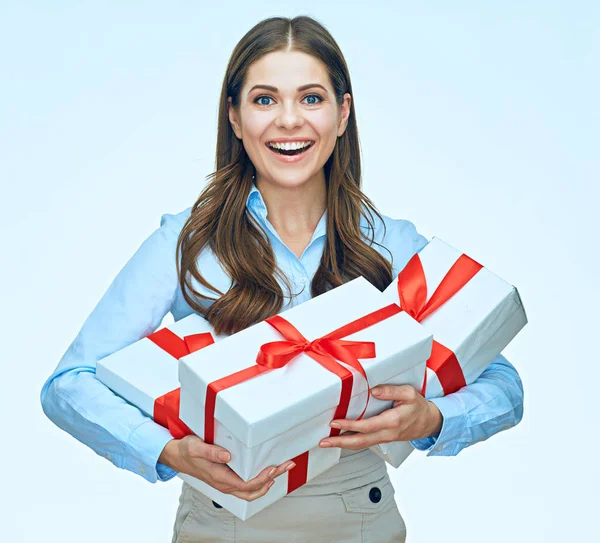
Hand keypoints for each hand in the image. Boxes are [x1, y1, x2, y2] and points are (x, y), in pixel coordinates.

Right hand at [159, 435, 295, 501]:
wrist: (176, 455)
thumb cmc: (186, 451)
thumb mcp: (196, 447)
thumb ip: (211, 452)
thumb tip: (228, 455)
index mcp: (219, 478)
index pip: (246, 485)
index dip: (261, 479)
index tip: (273, 468)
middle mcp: (224, 484)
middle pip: (253, 490)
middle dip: (271, 479)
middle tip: (286, 466)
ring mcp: (226, 483)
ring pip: (250, 491)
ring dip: (268, 481)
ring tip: (281, 468)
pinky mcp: (226, 478)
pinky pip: (246, 486)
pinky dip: (259, 481)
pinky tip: (266, 472)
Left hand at [319, 384, 442, 449]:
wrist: (429, 422)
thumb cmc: (418, 407)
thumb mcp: (409, 393)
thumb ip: (391, 391)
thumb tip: (374, 391)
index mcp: (392, 422)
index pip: (366, 426)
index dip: (349, 425)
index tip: (335, 422)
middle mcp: (387, 433)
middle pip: (360, 442)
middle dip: (340, 442)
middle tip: (324, 442)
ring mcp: (385, 438)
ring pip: (362, 445)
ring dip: (343, 445)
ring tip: (328, 442)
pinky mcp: (383, 439)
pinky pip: (365, 442)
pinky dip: (352, 442)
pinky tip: (342, 439)